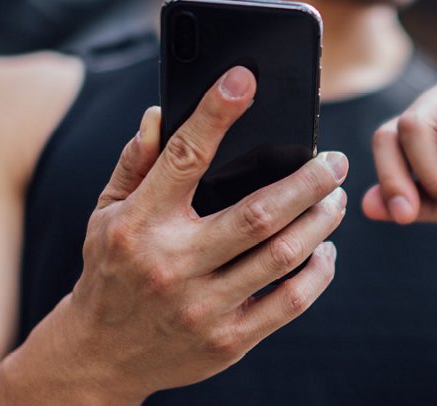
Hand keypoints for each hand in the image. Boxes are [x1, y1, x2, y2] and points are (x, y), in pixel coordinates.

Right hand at [47, 67, 346, 400]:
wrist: (99, 356)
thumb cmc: (112, 270)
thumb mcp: (106, 214)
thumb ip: (136, 163)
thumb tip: (161, 113)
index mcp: (139, 224)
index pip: (184, 157)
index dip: (215, 114)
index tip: (244, 79)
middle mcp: (171, 264)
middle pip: (259, 213)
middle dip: (308, 181)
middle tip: (336, 161)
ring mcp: (202, 307)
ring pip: (282, 255)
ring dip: (320, 221)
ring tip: (334, 199)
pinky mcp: (228, 341)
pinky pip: (290, 302)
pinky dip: (318, 272)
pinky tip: (324, 250)